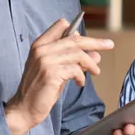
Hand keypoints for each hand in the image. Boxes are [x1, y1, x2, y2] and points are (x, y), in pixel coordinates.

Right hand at [5, 18, 113, 134]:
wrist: (24, 108)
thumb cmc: (41, 89)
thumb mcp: (57, 70)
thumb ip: (73, 60)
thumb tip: (96, 54)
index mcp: (40, 44)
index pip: (60, 26)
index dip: (77, 31)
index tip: (90, 37)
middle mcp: (42, 49)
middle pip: (74, 39)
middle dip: (95, 42)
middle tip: (109, 45)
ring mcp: (45, 60)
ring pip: (78, 54)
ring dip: (90, 63)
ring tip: (96, 71)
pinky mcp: (51, 73)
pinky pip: (75, 69)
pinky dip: (82, 76)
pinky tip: (80, 83)